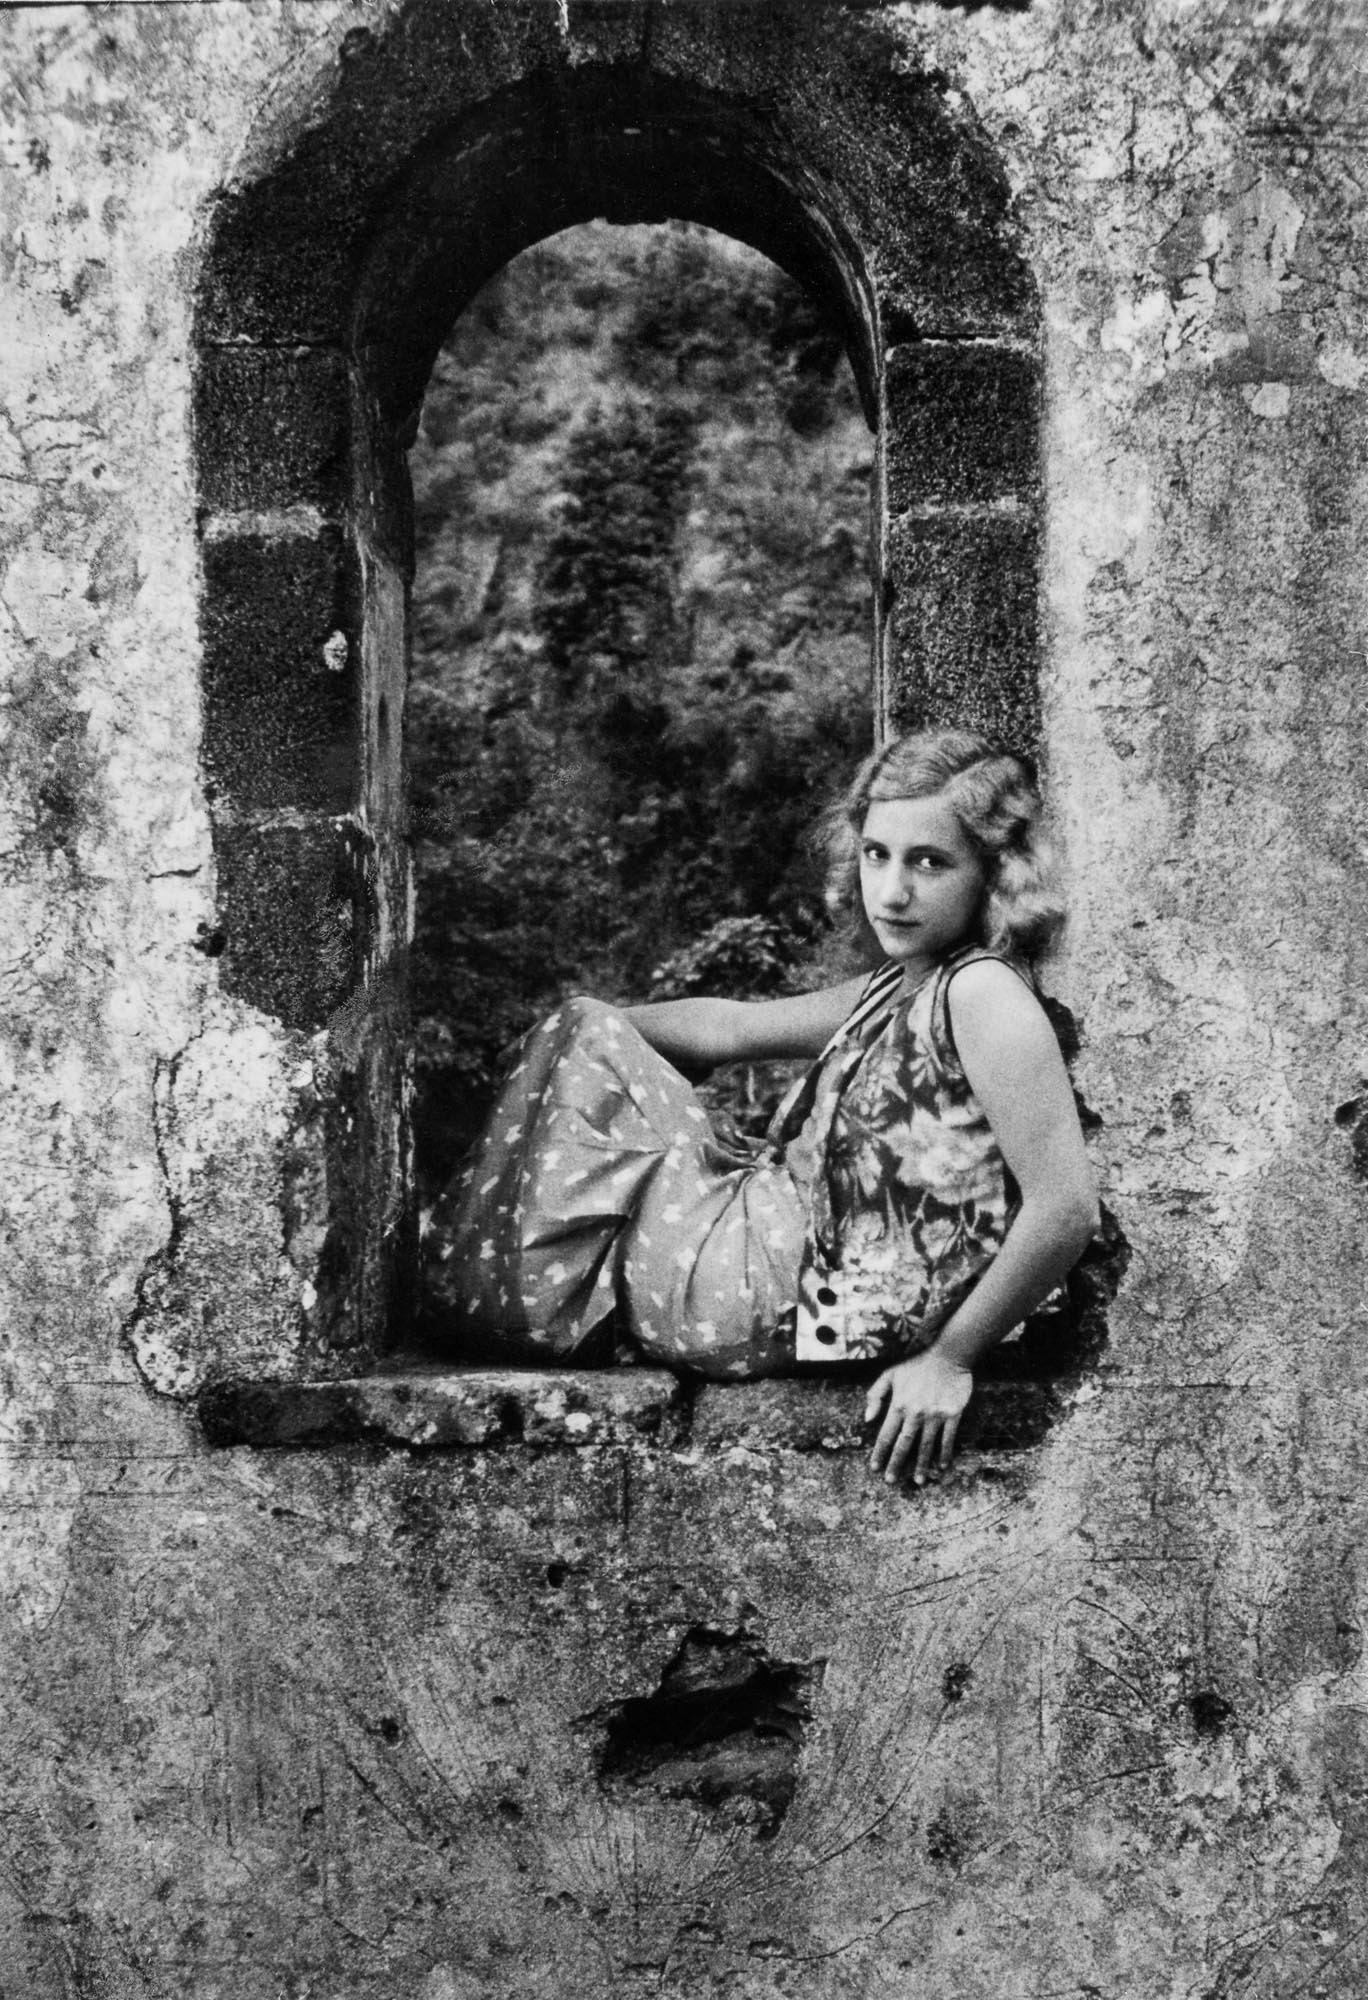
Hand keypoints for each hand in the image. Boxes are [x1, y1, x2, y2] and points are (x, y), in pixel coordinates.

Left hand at [865, 1350, 973, 1486]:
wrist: (948, 1356)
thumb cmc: (917, 1365)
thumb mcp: (890, 1374)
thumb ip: (875, 1395)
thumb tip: (867, 1419)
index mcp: (898, 1405)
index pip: (886, 1435)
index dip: (879, 1453)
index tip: (875, 1468)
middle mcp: (915, 1413)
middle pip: (903, 1445)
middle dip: (896, 1464)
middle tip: (890, 1481)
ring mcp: (935, 1415)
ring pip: (926, 1446)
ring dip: (922, 1465)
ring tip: (918, 1482)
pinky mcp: (953, 1415)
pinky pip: (948, 1438)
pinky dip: (944, 1453)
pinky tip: (942, 1466)